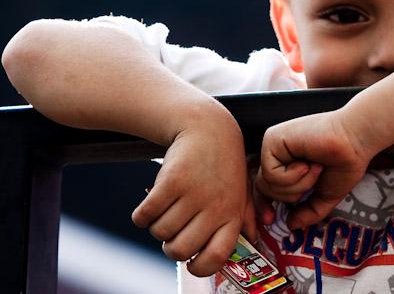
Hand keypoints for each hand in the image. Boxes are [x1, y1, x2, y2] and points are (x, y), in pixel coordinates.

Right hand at [132, 119, 253, 276]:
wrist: (207, 126)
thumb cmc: (223, 163)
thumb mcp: (241, 189)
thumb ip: (245, 217)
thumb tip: (252, 241)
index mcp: (232, 214)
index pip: (216, 257)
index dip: (199, 267)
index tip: (191, 262)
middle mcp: (214, 207)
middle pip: (180, 250)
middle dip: (170, 247)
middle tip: (172, 232)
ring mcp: (193, 194)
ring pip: (160, 233)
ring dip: (156, 227)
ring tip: (165, 211)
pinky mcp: (171, 181)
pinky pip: (145, 214)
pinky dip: (141, 216)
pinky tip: (149, 207)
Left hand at [255, 110, 371, 229]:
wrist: (353, 142)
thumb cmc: (344, 163)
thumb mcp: (326, 195)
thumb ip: (308, 212)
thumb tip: (290, 225)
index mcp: (285, 163)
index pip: (264, 187)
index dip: (264, 205)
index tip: (271, 220)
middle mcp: (276, 153)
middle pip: (264, 189)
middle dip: (290, 195)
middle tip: (314, 182)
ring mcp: (272, 146)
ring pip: (267, 183)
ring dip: (297, 184)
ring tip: (315, 168)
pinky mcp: (272, 139)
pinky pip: (270, 173)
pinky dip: (292, 176)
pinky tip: (308, 163)